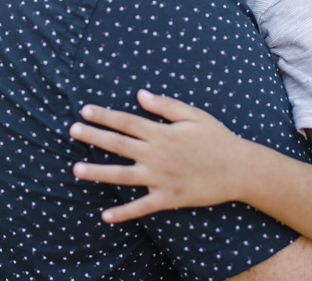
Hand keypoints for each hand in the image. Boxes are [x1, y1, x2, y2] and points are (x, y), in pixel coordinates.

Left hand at [69, 89, 252, 222]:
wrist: (239, 169)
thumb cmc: (217, 139)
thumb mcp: (194, 115)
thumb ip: (165, 105)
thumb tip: (140, 94)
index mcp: (162, 133)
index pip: (126, 122)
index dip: (104, 116)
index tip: (84, 111)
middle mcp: (157, 155)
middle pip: (118, 144)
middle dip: (93, 137)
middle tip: (72, 131)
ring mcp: (161, 178)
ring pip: (123, 175)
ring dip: (98, 173)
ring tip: (76, 169)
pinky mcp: (168, 198)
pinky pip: (142, 207)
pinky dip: (123, 213)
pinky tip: (105, 216)